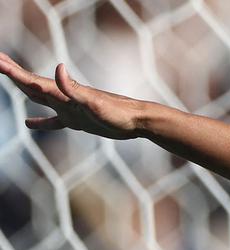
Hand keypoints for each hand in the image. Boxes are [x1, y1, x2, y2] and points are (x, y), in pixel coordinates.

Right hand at [0, 53, 146, 139]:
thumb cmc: (118, 112)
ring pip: (39, 97)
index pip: (31, 80)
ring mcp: (69, 108)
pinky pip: (53, 121)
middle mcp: (63, 98)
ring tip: (8, 78)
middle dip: (12, 73)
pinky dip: (40, 122)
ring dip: (23, 88)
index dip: (12, 71)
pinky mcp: (78, 120)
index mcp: (63, 93)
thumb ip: (73, 88)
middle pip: (31, 84)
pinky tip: (29, 123)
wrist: (138, 121)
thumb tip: (58, 67)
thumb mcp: (94, 102)